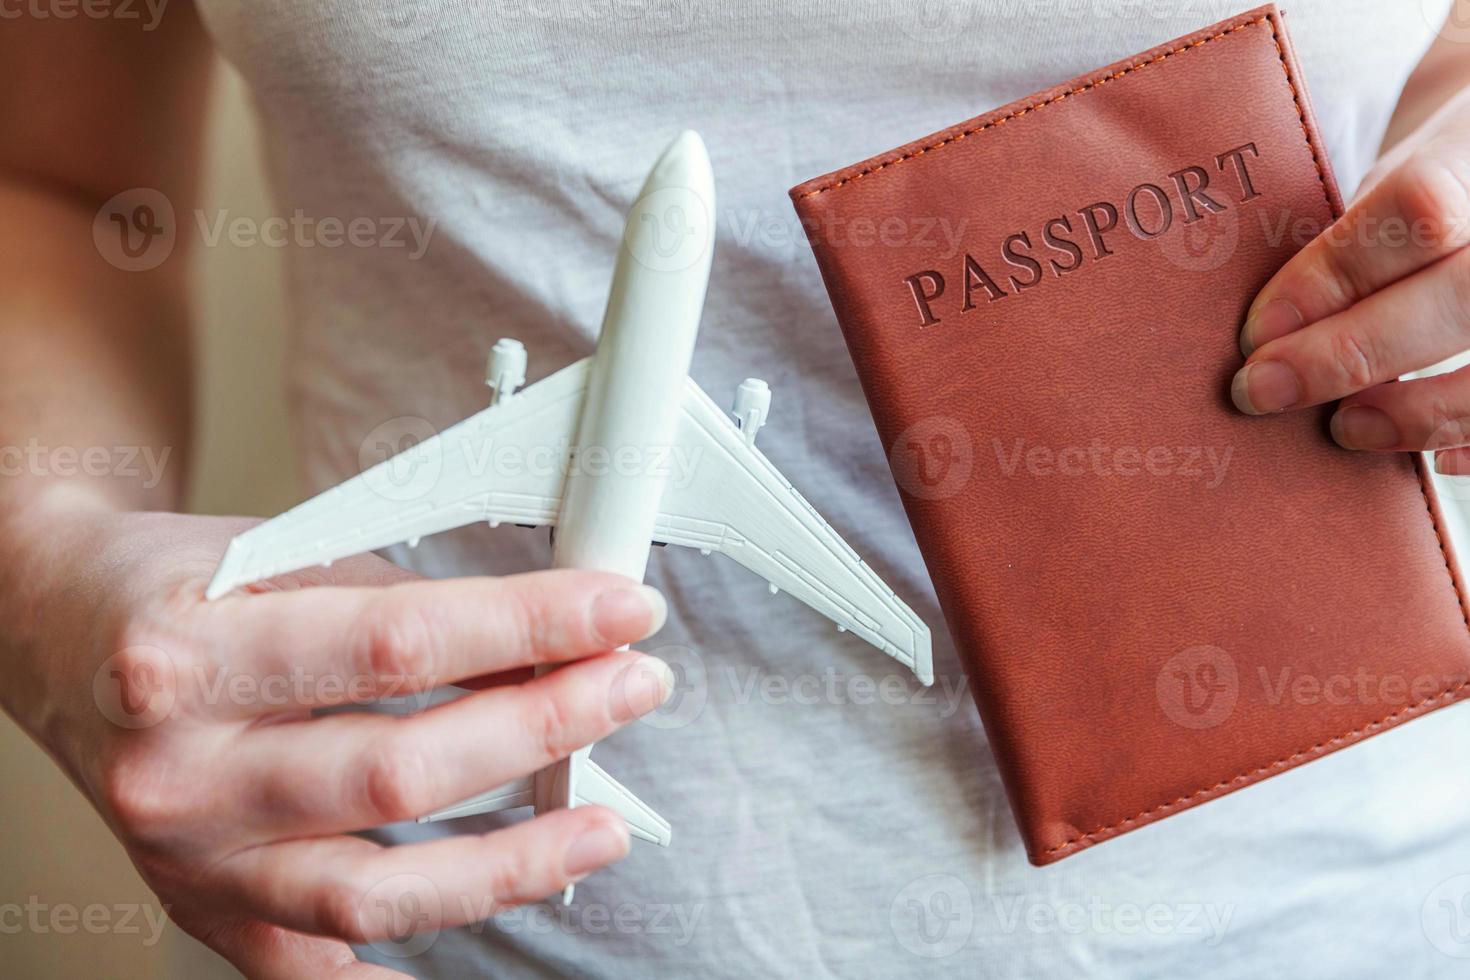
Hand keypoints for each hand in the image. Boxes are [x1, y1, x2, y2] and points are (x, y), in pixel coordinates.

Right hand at [0, 497, 671, 977]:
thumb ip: (394, 602)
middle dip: (543, 730)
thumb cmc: (167, 587)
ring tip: (600, 827)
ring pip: (375, 892)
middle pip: (401, 775)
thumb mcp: (270, 554)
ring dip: (512, 863)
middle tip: (631, 690)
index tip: (617, 613)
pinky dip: (406, 959)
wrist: (52, 632)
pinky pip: (316, 964)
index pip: (401, 647)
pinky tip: (486, 925)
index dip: (530, 629)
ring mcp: (190, 861)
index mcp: (187, 658)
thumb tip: (534, 639)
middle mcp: (178, 774)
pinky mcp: (202, 910)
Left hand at [1231, 86, 1469, 471]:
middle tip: (1264, 391)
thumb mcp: (1384, 184)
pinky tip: (1433, 455)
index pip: (1418, 210)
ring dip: (1421, 411)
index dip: (1330, 278)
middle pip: (1462, 296)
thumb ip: (1342, 245)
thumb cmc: (1429, 188)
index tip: (1256, 331)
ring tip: (1346, 427)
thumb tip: (1261, 339)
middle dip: (1354, 353)